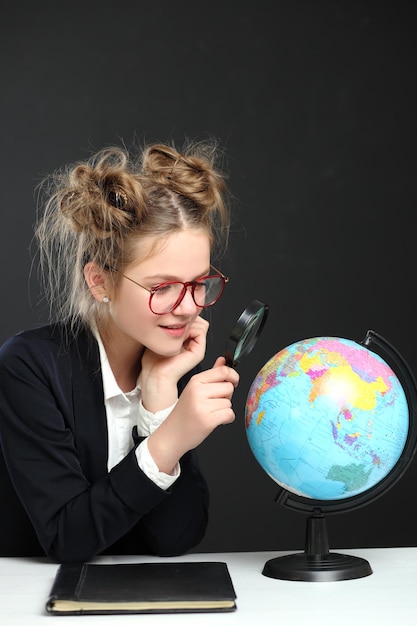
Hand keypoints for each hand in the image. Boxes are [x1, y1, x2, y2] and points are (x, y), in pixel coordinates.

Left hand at [140, 316, 208, 411]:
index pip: (192, 319)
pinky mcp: (199, 352)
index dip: (183, 316)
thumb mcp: (160, 336)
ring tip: (175, 331)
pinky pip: (201, 330)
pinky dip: (190, 328)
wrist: (155, 374)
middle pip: (197, 319)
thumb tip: (176, 312)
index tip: (171, 319)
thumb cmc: (153, 359)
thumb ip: (170, 324)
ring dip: (187, 322)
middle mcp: (193, 343)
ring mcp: (197, 347)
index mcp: (185, 340)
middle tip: (173, 324)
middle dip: (186, 318)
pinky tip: (179, 336)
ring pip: (200, 323)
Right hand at [147, 357, 239, 473]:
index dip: (233, 376)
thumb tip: (223, 360)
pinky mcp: (207, 420)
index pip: (223, 371)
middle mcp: (198, 391)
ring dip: (224, 409)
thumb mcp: (195, 390)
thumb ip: (212, 374)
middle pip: (229, 387)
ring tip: (210, 413)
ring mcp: (202, 406)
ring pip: (229, 402)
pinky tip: (216, 421)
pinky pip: (229, 414)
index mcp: (195, 381)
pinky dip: (226, 419)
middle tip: (214, 403)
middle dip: (226, 396)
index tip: (233, 381)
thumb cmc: (184, 413)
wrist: (171, 435)